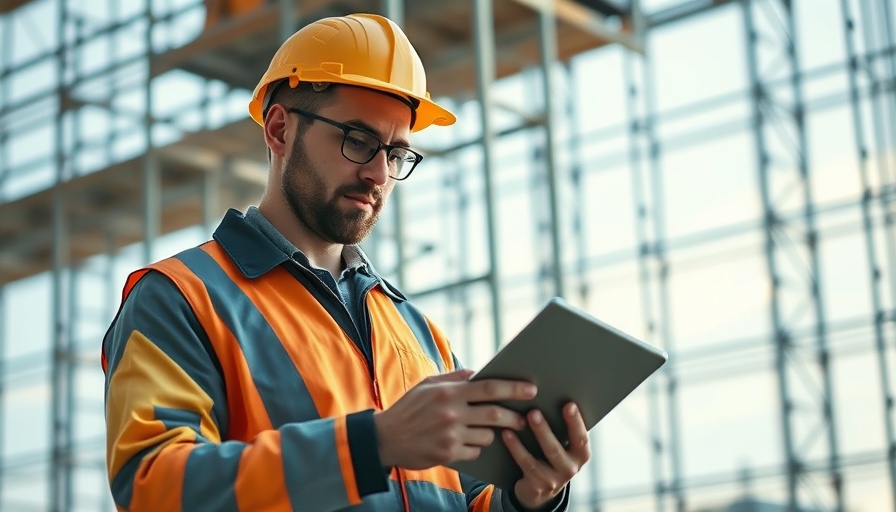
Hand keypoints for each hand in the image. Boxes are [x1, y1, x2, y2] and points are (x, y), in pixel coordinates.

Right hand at [374, 369, 537, 469]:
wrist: (385, 438)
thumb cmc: (408, 408)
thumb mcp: (427, 385)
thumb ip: (454, 378)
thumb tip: (479, 373)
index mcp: (448, 392)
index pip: (489, 388)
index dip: (514, 388)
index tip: (531, 389)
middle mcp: (451, 413)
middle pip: (495, 414)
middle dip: (515, 417)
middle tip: (524, 419)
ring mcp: (450, 435)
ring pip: (487, 435)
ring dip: (493, 433)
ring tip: (489, 430)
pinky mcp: (448, 454)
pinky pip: (475, 450)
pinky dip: (477, 446)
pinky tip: (469, 441)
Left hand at [503, 403, 589, 509]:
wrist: (540, 489)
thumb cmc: (551, 454)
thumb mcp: (561, 444)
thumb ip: (560, 426)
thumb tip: (548, 395)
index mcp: (580, 454)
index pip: (581, 438)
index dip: (576, 422)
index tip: (569, 404)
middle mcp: (570, 468)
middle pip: (556, 448)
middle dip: (544, 430)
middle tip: (534, 412)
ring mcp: (553, 480)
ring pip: (539, 458)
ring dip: (529, 438)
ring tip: (520, 420)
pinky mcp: (537, 486)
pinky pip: (525, 464)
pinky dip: (515, 447)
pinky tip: (506, 434)